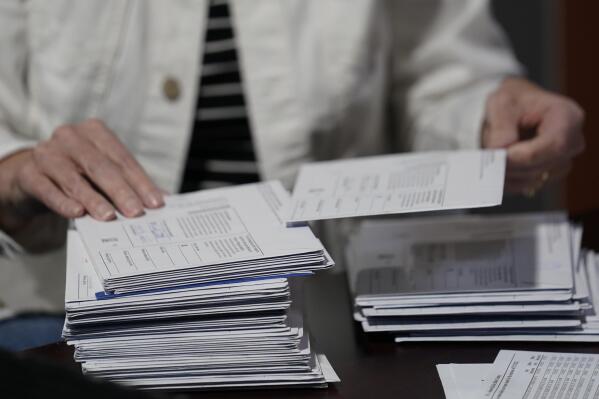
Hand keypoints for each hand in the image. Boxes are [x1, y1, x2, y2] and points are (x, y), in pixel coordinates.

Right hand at [0, 119, 163, 224]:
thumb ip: (129, 183)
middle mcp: (70, 137)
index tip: (156, 203)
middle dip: (121, 191)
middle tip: (136, 212)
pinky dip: (63, 202)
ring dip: (93, 199)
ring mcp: (47, 153)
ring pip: (74, 178)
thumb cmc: (78, 173)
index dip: (141, 182)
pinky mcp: (29, 173)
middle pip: (101, 167)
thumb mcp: (103, 174)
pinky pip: (47, 189)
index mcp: (95, 132)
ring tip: (109, 217)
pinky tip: (76, 214)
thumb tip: (161, 200)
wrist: (33, 177)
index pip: (123, 159)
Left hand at [482, 77, 584, 194]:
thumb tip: (499, 152)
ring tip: (492, 156)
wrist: (512, 109)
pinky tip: (498, 166)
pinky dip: (508, 180)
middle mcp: (572, 142)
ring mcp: (562, 161)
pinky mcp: (548, 175)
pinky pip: (527, 186)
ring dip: (508, 173)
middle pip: (543, 166)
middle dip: (511, 165)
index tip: (500, 155)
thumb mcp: (501, 105)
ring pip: (533, 180)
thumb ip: (501, 128)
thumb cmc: (511, 102)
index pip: (555, 145)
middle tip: (488, 156)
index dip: (525, 155)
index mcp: (567, 117)